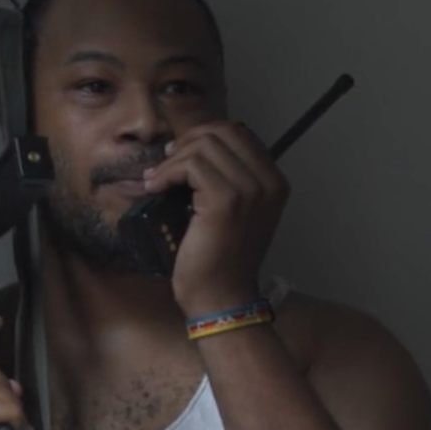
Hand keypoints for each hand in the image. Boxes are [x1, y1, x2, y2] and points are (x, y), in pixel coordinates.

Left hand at [141, 121, 288, 315]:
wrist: (221, 297)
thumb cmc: (221, 259)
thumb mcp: (235, 212)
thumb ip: (229, 178)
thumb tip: (194, 144)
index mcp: (274, 182)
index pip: (239, 133)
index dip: (205, 136)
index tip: (181, 155)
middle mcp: (269, 182)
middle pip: (223, 132)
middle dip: (189, 141)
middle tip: (166, 164)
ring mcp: (250, 190)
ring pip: (204, 145)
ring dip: (174, 159)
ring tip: (158, 180)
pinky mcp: (226, 200)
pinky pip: (191, 164)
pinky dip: (167, 171)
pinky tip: (156, 187)